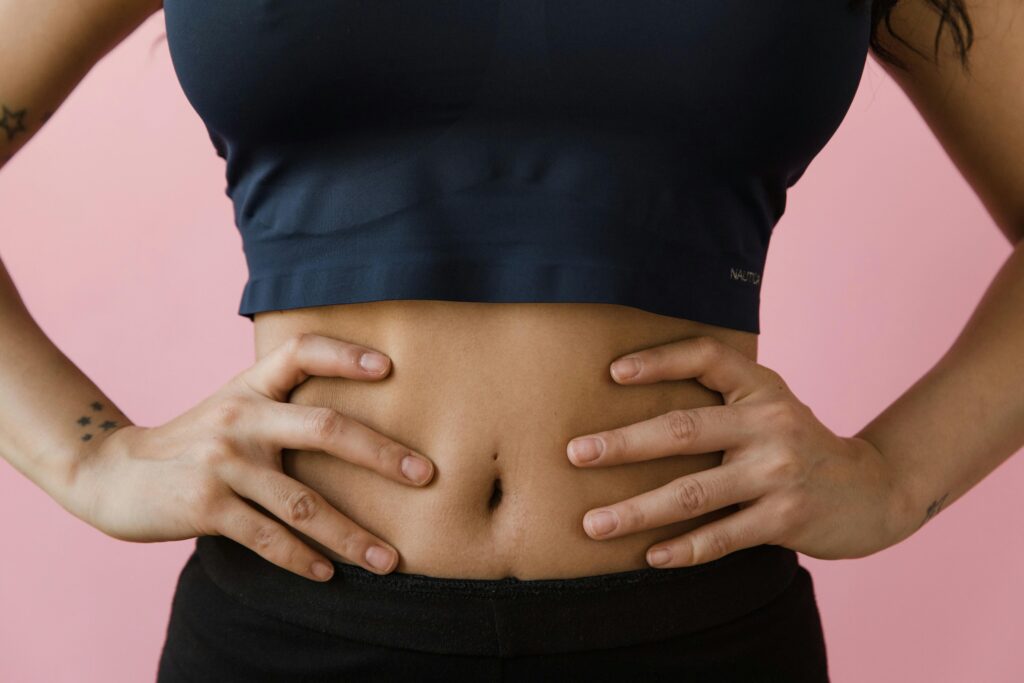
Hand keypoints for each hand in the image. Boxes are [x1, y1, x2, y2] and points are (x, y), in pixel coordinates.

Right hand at [69, 333, 435, 580]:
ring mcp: (223, 462)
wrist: (114, 475)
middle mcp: (241, 418)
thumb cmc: (195, 443)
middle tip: (426, 475)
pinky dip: (302, 559)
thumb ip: (283, 406)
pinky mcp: (206, 505)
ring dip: (352, 536)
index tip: (389, 366)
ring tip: (390, 560)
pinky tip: (329, 573)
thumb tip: (359, 424)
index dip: (345, 354)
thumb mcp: (235, 409)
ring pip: (303, 502)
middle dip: (381, 454)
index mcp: (251, 387)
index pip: (302, 352)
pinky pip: (268, 537)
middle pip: (324, 428)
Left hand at [565, 336, 908, 568]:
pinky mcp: (787, 518)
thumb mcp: (769, 405)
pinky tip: (650, 556)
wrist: (874, 492)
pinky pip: (723, 536)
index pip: (707, 356)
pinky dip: (684, 549)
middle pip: (683, 430)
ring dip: (637, 510)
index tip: (611, 373)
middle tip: (575, 454)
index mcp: (761, 387)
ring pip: (694, 493)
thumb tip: (628, 394)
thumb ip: (721, 398)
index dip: (659, 360)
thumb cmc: (797, 444)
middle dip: (622, 444)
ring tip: (593, 524)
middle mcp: (770, 423)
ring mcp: (779, 472)